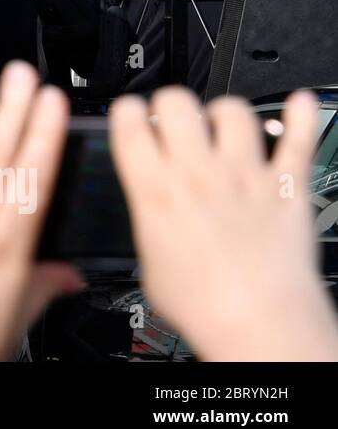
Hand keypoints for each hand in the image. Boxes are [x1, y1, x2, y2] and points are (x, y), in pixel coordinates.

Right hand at [110, 88, 337, 360]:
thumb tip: (153, 221)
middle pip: (177, 102)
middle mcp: (198, 172)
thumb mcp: (148, 265)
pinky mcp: (286, 186)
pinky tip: (299, 104)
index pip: (129, 123)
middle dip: (170, 103)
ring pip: (233, 110)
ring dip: (223, 112)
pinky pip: (298, 138)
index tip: (130, 114)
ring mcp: (244, 175)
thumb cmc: (204, 306)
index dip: (126, 111)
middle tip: (172, 118)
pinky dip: (301, 116)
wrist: (259, 325)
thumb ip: (149, 227)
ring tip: (222, 123)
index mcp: (155, 191)